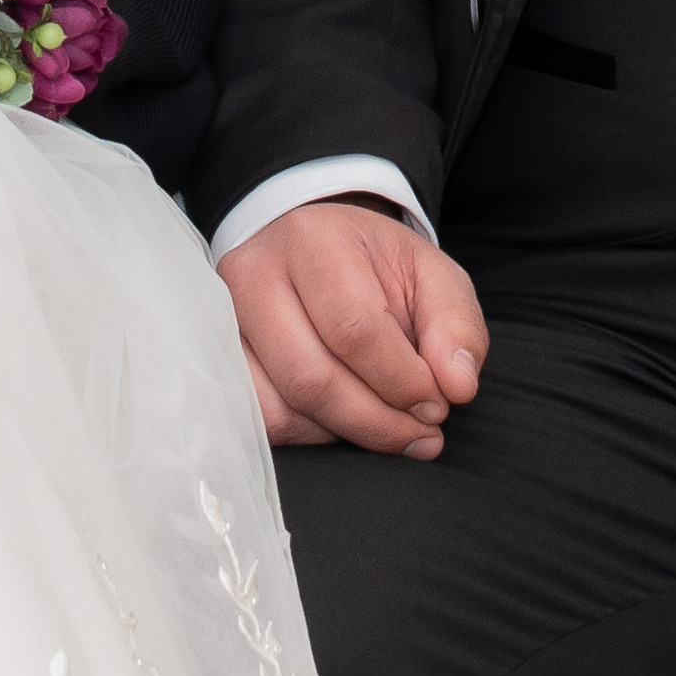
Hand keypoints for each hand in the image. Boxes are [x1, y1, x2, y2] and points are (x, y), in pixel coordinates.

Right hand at [220, 199, 489, 456]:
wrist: (315, 245)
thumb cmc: (376, 265)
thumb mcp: (433, 276)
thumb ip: (456, 327)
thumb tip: (458, 387)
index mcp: (314, 240)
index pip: (353, 329)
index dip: (401, 381)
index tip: (438, 404)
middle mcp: (254, 275)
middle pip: (310, 377)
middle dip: (376, 421)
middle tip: (421, 432)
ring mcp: (224, 319)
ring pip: (278, 408)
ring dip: (343, 434)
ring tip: (389, 428)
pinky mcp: (217, 356)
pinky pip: (258, 420)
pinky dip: (310, 435)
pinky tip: (345, 422)